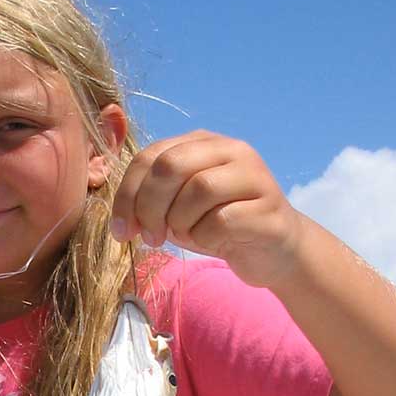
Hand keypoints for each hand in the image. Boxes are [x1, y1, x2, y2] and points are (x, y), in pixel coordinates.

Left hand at [110, 130, 305, 289]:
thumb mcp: (178, 207)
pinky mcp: (268, 209)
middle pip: (171, 166)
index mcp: (202, 143)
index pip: (150, 156)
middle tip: (150, 237)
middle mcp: (231, 150)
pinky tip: (213, 242)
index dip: (127, 195)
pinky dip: (205, 238)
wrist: (273, 252)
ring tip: (187, 235)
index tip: (121, 230)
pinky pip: (221, 221)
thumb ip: (151, 197)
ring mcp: (253, 176)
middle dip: (149, 207)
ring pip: (198, 190)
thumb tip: (121, 214)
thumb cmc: (218, 227)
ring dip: (180, 222)